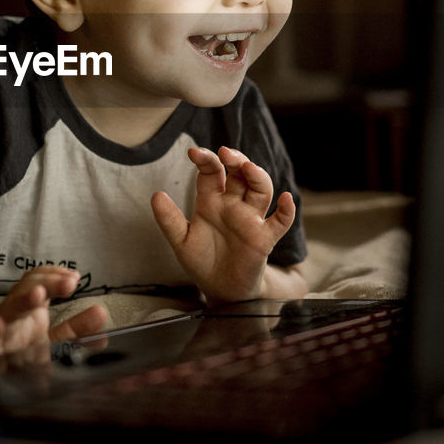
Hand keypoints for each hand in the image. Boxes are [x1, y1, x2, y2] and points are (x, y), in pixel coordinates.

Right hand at [0, 266, 107, 359]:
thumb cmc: (23, 346)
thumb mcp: (52, 337)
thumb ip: (76, 327)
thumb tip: (102, 314)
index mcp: (27, 305)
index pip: (37, 280)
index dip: (54, 275)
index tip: (75, 277)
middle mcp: (12, 311)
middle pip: (27, 290)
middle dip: (47, 283)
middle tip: (70, 283)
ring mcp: (0, 330)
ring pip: (9, 310)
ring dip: (24, 300)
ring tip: (39, 294)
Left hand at [150, 146, 296, 303]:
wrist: (219, 290)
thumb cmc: (202, 262)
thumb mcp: (181, 240)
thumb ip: (169, 219)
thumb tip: (156, 195)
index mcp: (211, 201)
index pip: (212, 172)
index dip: (206, 160)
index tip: (194, 152)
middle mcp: (233, 205)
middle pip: (240, 174)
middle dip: (236, 159)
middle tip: (226, 153)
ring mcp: (251, 219)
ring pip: (261, 190)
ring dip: (258, 177)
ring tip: (249, 168)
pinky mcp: (264, 238)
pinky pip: (281, 221)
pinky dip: (287, 210)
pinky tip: (286, 199)